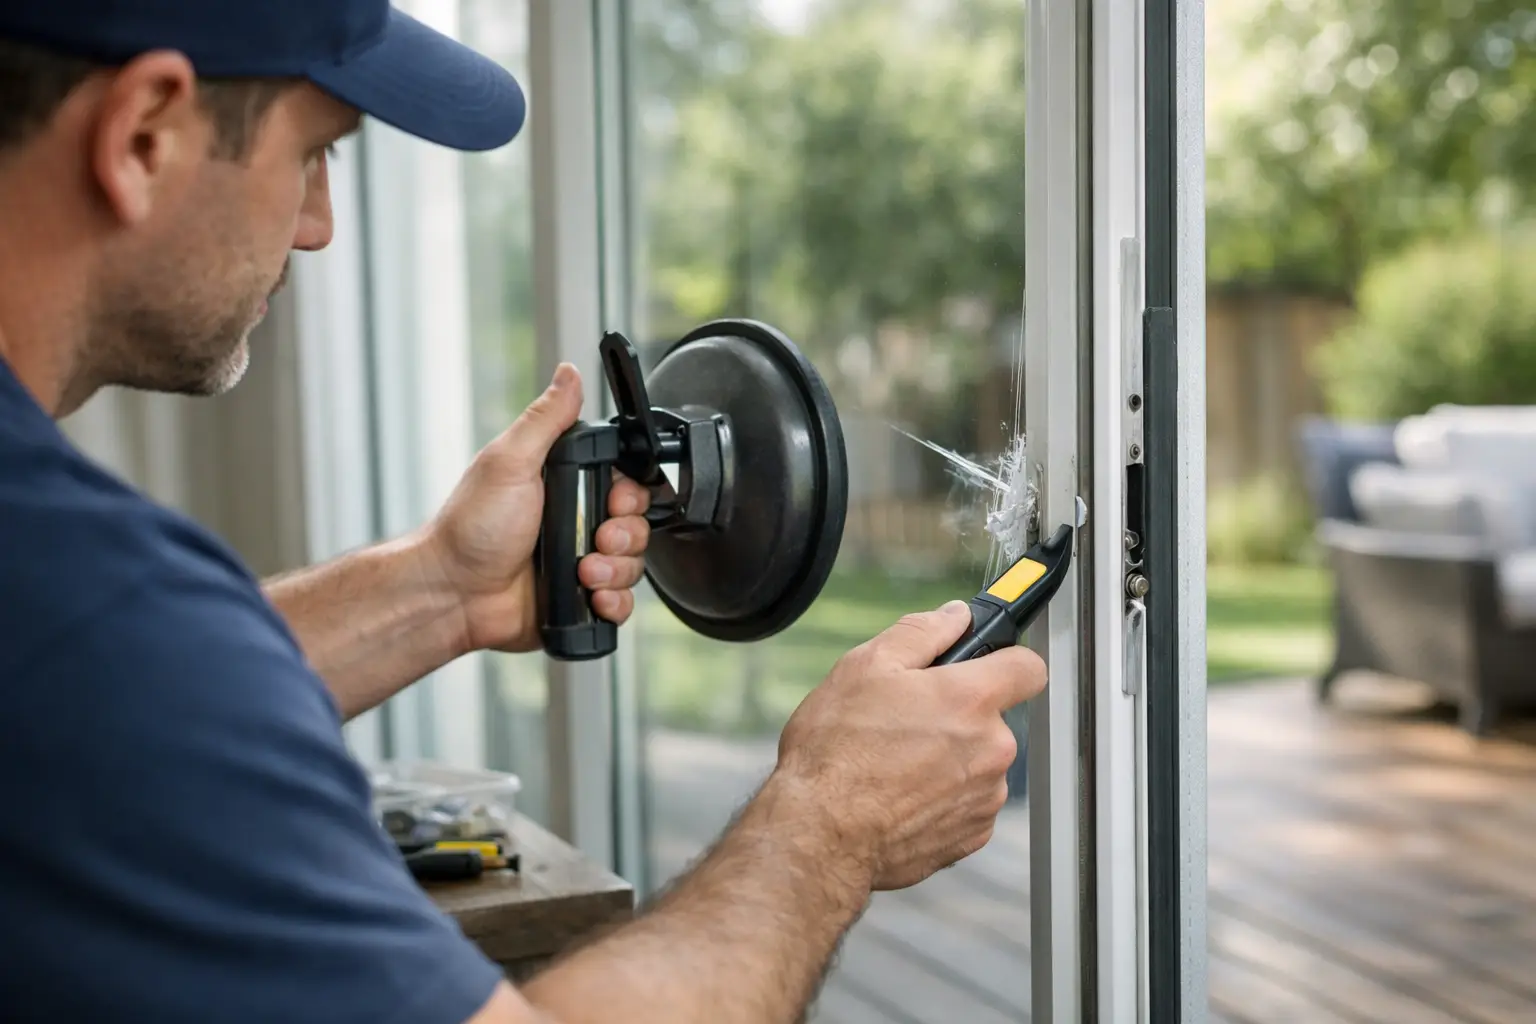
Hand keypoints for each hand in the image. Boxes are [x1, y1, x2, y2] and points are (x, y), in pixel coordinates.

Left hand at [422, 363, 652, 653]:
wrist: (453, 593)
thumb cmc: (470, 527)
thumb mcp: (509, 462)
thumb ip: (546, 419)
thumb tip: (567, 374)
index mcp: (566, 487)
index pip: (625, 485)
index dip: (629, 495)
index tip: (613, 502)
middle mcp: (577, 524)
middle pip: (637, 526)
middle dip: (625, 535)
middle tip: (597, 539)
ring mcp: (580, 564)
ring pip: (633, 566)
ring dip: (617, 571)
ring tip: (583, 573)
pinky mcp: (580, 602)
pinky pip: (621, 606)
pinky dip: (614, 605)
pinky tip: (592, 598)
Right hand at [772, 601, 1045, 890]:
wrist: (820, 835)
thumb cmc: (836, 753)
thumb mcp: (865, 667)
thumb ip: (921, 632)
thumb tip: (955, 616)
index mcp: (971, 700)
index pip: (1028, 667)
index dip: (1006, 660)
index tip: (983, 665)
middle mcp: (991, 750)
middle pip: (993, 718)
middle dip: (957, 714)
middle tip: (905, 720)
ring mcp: (985, 797)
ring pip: (979, 762)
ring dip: (949, 759)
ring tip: (894, 764)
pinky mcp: (971, 835)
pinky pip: (967, 802)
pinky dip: (942, 797)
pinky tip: (899, 795)